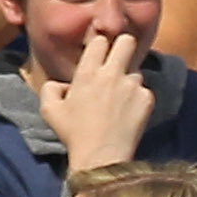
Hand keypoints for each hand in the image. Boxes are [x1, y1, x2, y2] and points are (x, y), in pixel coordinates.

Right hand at [36, 31, 156, 168]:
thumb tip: (62, 84)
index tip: (101, 53)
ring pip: (136, 71)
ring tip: (120, 98)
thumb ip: (51, 88)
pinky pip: (144, 91)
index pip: (100, 41)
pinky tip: (128, 112)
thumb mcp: (48, 110)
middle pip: (127, 42)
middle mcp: (112, 74)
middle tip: (121, 57)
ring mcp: (132, 85)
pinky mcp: (147, 99)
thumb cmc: (73, 133)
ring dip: (129, 79)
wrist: (101, 156)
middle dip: (124, 46)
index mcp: (87, 72)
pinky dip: (138, 98)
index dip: (101, 45)